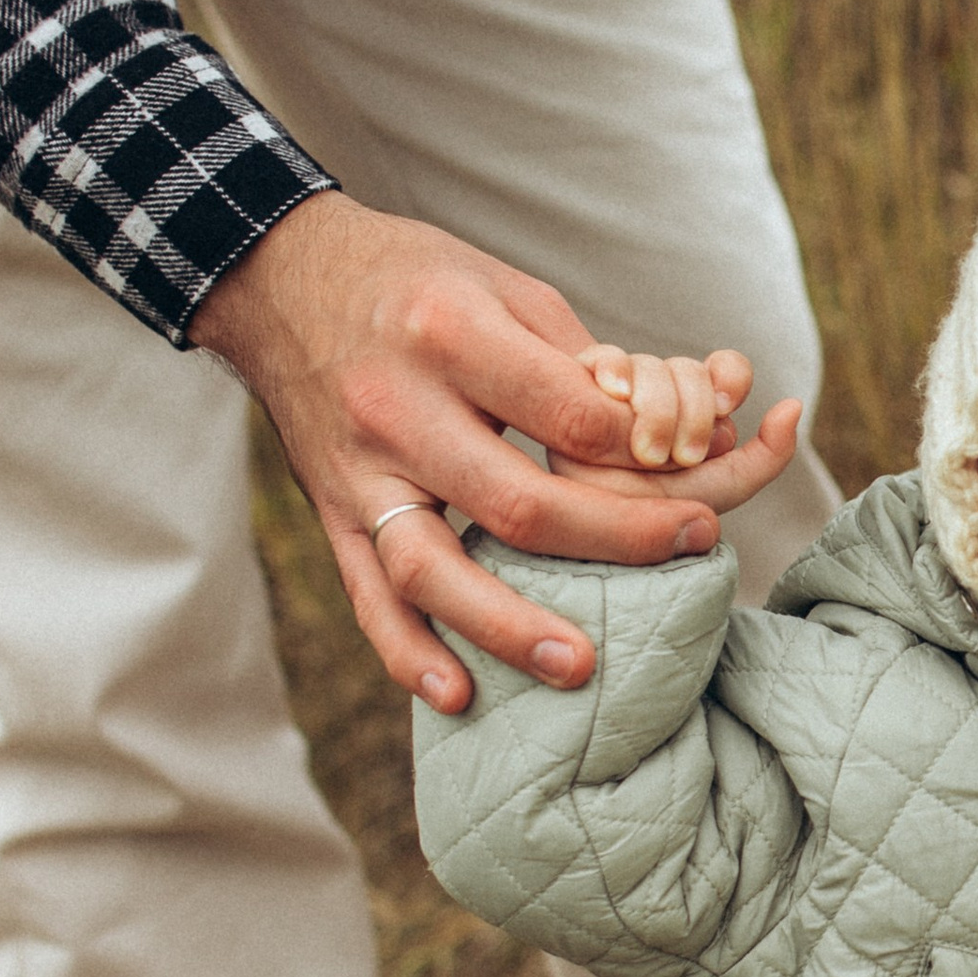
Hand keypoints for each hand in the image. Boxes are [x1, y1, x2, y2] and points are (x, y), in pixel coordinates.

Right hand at [192, 195, 729, 713]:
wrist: (280, 281)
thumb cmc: (413, 280)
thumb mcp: (502, 286)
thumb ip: (580, 361)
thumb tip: (672, 431)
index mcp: (450, 335)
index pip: (568, 415)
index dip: (643, 447)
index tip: (694, 463)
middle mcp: (397, 408)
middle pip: (518, 503)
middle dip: (619, 536)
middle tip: (697, 545)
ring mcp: (358, 472)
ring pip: (434, 568)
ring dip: (509, 626)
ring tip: (581, 668)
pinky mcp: (331, 512)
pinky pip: (367, 596)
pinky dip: (408, 652)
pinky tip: (457, 695)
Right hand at [560, 346, 804, 518]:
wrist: (597, 544)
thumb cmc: (660, 521)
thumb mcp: (721, 491)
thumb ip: (766, 455)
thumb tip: (794, 404)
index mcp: (692, 411)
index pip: (723, 367)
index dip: (729, 378)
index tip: (723, 410)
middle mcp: (654, 396)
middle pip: (685, 366)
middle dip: (692, 409)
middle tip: (681, 457)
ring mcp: (612, 392)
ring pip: (647, 363)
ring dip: (656, 406)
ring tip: (648, 453)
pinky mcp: (571, 388)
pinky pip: (599, 357)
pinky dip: (614, 368)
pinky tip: (615, 394)